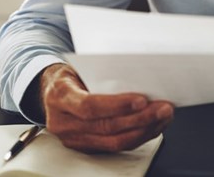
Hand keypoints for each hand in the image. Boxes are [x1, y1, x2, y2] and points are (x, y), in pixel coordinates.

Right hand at [39, 63, 173, 152]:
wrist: (50, 90)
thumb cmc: (69, 75)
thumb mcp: (78, 66)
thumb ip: (100, 72)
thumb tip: (137, 73)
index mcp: (60, 97)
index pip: (89, 106)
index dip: (117, 105)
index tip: (142, 100)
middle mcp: (63, 122)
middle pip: (106, 127)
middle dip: (139, 119)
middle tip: (163, 108)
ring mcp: (73, 139)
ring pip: (113, 142)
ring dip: (143, 130)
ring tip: (163, 117)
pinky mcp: (85, 147)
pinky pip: (115, 147)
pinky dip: (137, 137)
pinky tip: (152, 127)